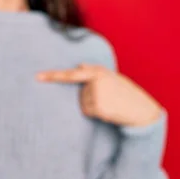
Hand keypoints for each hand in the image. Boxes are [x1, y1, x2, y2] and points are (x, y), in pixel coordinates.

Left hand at [36, 64, 162, 126]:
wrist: (142, 110)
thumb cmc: (126, 94)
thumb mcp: (113, 78)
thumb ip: (95, 72)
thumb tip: (80, 65)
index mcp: (99, 71)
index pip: (72, 74)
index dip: (53, 76)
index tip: (37, 77)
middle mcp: (96, 80)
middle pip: (80, 94)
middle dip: (91, 99)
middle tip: (110, 99)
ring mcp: (97, 93)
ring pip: (83, 104)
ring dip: (95, 106)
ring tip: (112, 104)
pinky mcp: (98, 106)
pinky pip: (88, 112)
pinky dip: (98, 114)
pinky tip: (110, 111)